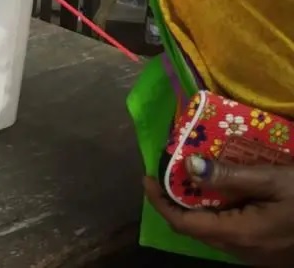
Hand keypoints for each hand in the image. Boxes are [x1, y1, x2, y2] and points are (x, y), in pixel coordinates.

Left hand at [144, 156, 293, 266]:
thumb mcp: (274, 180)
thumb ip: (230, 176)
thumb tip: (189, 167)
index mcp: (238, 233)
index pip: (182, 223)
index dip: (159, 202)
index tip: (147, 178)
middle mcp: (240, 250)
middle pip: (194, 228)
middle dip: (175, 201)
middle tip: (170, 171)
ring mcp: (253, 255)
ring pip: (211, 231)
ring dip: (196, 207)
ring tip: (193, 176)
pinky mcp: (263, 252)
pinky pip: (229, 233)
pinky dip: (216, 213)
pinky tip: (223, 192)